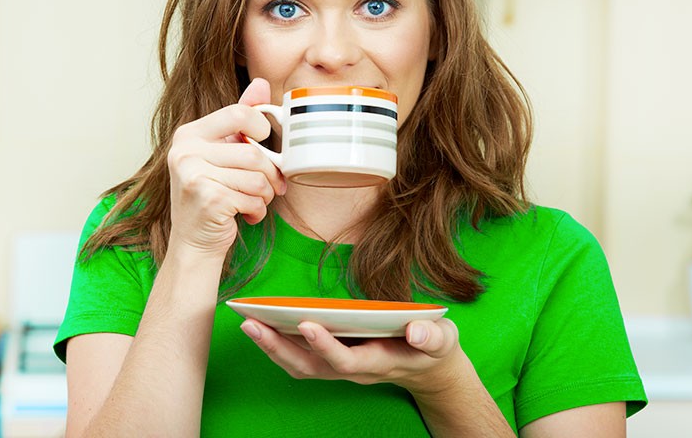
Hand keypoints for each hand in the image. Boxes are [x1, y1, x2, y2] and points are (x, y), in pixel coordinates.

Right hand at [167, 78, 287, 256]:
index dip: (262, 128)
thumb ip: (241, 119)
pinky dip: (257, 210)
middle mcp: (185, 150)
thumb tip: (262, 83)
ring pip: (257, 176)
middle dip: (270, 173)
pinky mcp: (206, 198)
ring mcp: (192, 174)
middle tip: (271, 186)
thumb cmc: (213, 196)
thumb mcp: (224, 153)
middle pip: (254, 151)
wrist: (194, 242)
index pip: (239, 113)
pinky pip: (252, 197)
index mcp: (190, 134)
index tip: (264, 143)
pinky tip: (244, 214)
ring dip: (265, 194)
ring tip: (254, 201)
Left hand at [240, 317, 463, 395]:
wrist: (430, 368)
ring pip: (301, 365)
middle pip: (311, 367)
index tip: (306, 323)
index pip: (346, 360)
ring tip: (249, 322)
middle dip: (279, 348)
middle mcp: (354, 370)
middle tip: (252, 323)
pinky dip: (280, 345)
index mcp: (379, 362)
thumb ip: (432, 336)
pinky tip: (264, 325)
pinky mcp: (335, 360)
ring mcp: (342, 367)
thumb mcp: (442, 340)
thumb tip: (417, 330)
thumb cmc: (434, 349)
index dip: (325, 346)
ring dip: (273, 347)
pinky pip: (301, 359)